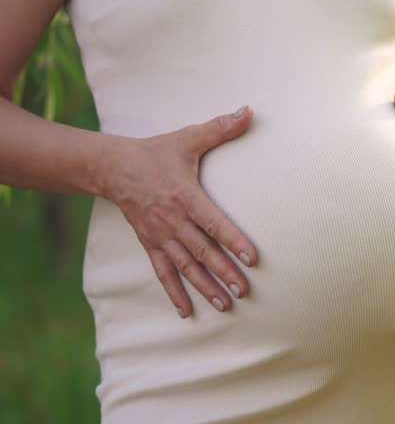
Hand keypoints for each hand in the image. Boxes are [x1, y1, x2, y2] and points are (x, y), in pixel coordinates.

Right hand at [100, 106, 258, 317]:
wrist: (112, 167)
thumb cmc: (156, 153)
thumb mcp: (188, 137)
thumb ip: (220, 128)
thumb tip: (250, 111)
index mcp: (185, 196)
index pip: (214, 223)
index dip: (233, 240)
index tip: (253, 258)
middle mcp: (173, 221)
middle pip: (202, 251)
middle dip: (224, 272)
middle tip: (245, 291)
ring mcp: (160, 235)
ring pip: (184, 267)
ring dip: (204, 287)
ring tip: (225, 305)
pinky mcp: (150, 244)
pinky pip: (162, 273)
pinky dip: (173, 293)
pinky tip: (186, 312)